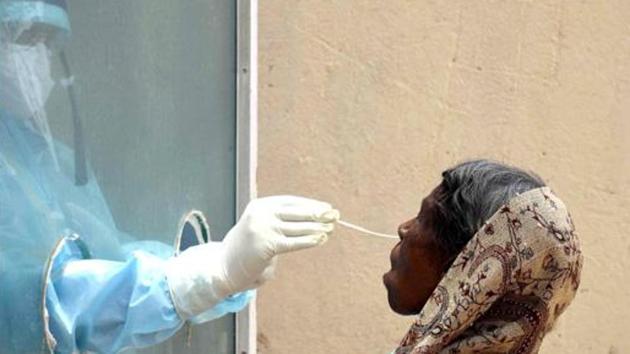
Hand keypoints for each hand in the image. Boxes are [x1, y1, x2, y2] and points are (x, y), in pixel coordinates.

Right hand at [220, 196, 338, 293]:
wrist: (224, 267)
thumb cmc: (246, 249)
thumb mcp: (260, 226)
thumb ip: (279, 221)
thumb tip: (312, 220)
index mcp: (260, 205)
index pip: (291, 201)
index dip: (310, 204)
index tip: (326, 206)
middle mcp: (261, 213)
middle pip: (297, 212)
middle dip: (318, 214)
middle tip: (335, 215)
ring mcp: (263, 228)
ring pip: (297, 227)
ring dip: (317, 228)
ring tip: (331, 229)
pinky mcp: (266, 245)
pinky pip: (293, 242)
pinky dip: (309, 241)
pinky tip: (321, 240)